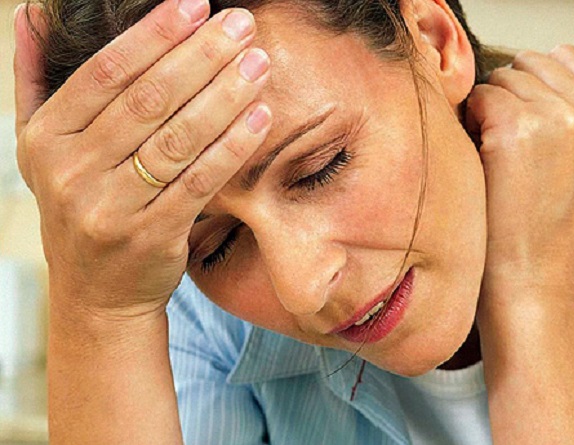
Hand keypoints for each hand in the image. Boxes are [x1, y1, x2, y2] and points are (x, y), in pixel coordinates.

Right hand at [14, 0, 271, 318]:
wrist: (97, 294)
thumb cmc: (82, 206)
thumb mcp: (41, 149)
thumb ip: (36, 81)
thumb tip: (32, 14)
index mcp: (45, 139)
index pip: (106, 73)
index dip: (154, 35)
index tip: (195, 5)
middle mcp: (71, 171)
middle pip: (148, 99)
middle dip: (201, 55)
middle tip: (243, 24)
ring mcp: (110, 206)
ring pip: (178, 137)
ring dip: (225, 94)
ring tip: (258, 61)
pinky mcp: (152, 234)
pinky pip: (200, 180)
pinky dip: (232, 145)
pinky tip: (260, 114)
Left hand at [465, 45, 573, 291]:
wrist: (533, 273)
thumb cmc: (556, 223)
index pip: (568, 58)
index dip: (537, 86)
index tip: (529, 123)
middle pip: (531, 63)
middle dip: (512, 93)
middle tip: (507, 140)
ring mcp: (557, 117)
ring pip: (503, 77)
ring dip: (490, 108)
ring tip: (497, 153)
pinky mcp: (517, 126)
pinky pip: (481, 96)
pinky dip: (473, 121)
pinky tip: (483, 156)